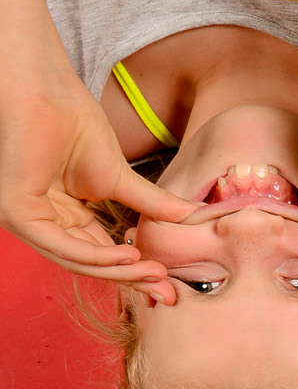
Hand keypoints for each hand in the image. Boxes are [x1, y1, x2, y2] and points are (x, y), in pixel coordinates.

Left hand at [0, 64, 192, 302]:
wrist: (48, 96)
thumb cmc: (74, 124)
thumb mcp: (120, 178)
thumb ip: (151, 203)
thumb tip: (190, 217)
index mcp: (63, 215)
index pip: (101, 253)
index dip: (136, 271)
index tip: (170, 284)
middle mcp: (43, 221)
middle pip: (90, 264)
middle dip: (130, 281)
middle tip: (167, 293)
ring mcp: (28, 219)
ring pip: (76, 261)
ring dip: (118, 273)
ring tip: (154, 275)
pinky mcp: (17, 213)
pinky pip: (61, 246)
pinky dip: (96, 256)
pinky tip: (128, 256)